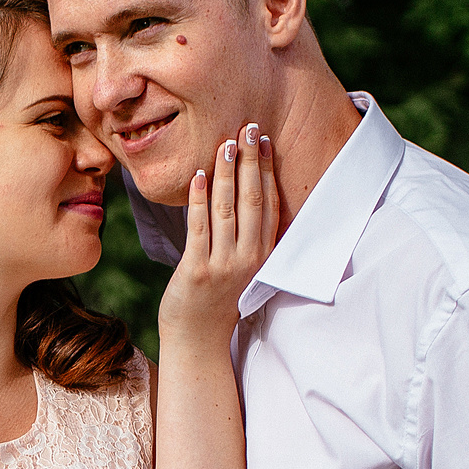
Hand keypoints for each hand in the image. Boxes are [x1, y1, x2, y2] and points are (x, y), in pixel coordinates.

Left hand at [157, 124, 277, 342]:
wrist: (198, 339)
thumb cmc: (218, 299)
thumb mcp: (243, 267)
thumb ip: (247, 236)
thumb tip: (244, 193)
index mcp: (264, 255)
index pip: (269, 204)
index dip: (267, 171)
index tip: (264, 141)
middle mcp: (249, 258)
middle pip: (252, 200)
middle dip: (250, 161)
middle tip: (247, 129)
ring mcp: (224, 265)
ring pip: (227, 209)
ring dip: (226, 173)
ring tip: (225, 144)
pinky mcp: (198, 271)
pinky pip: (199, 228)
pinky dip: (199, 200)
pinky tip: (199, 176)